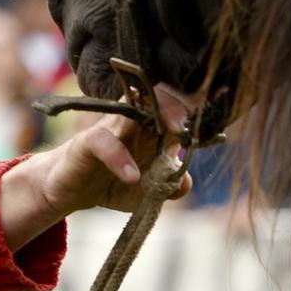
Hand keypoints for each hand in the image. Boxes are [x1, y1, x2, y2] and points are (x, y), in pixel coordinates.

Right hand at [0, 85, 195, 249]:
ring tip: (176, 133)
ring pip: (134, 108)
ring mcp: (110, 128)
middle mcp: (132, 122)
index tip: (221, 109)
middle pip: (158, 99)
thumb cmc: (111, 182)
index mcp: (150, 130)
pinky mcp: (87, 142)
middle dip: (180, 106)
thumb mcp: (145, 192)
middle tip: (195, 123)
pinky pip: (106, 142)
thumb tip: (186, 182)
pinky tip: (132, 177)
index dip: (197, 111)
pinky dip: (121, 158)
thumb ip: (167, 187)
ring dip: (158, 116)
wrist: (69, 190)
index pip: (176, 112)